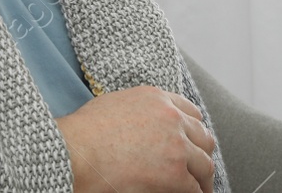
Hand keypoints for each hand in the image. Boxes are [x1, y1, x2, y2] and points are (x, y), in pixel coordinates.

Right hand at [55, 86, 215, 192]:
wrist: (76, 151)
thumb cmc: (84, 132)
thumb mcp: (115, 104)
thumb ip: (139, 110)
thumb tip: (145, 128)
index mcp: (157, 98)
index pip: (190, 111)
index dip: (192, 130)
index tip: (192, 142)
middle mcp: (172, 117)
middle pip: (203, 137)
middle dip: (201, 153)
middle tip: (198, 169)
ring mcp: (176, 145)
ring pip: (205, 164)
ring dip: (202, 178)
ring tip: (199, 189)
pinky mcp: (175, 173)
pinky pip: (195, 189)